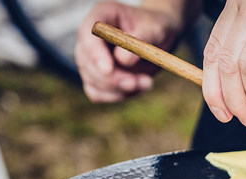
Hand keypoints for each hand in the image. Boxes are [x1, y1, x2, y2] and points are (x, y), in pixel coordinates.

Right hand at [75, 0, 198, 101]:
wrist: (158, 39)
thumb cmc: (155, 28)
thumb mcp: (154, 29)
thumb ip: (139, 40)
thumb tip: (122, 60)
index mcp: (102, 16)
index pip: (87, 34)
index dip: (95, 53)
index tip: (108, 69)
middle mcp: (90, 37)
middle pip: (87, 61)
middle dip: (112, 78)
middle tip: (139, 83)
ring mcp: (90, 58)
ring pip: (92, 80)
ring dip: (119, 89)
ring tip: (147, 83)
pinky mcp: (96, 77)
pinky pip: (98, 93)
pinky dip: (118, 95)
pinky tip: (138, 88)